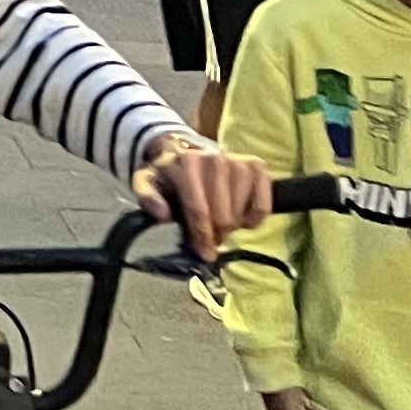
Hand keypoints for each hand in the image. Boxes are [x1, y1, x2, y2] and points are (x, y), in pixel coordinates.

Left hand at [133, 136, 273, 257]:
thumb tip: (163, 214)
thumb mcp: (149, 183)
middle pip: (222, 215)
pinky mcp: (258, 166)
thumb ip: (148, 197)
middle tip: (211, 237)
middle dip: (216, 233)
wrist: (190, 155)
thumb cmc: (170, 176)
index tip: (205, 254)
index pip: (198, 209)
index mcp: (187, 162)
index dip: (202, 235)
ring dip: (232, 226)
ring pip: (240, 213)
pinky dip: (253, 220)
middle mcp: (215, 158)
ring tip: (221, 222)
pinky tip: (241, 218)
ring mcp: (238, 161)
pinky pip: (262, 207)